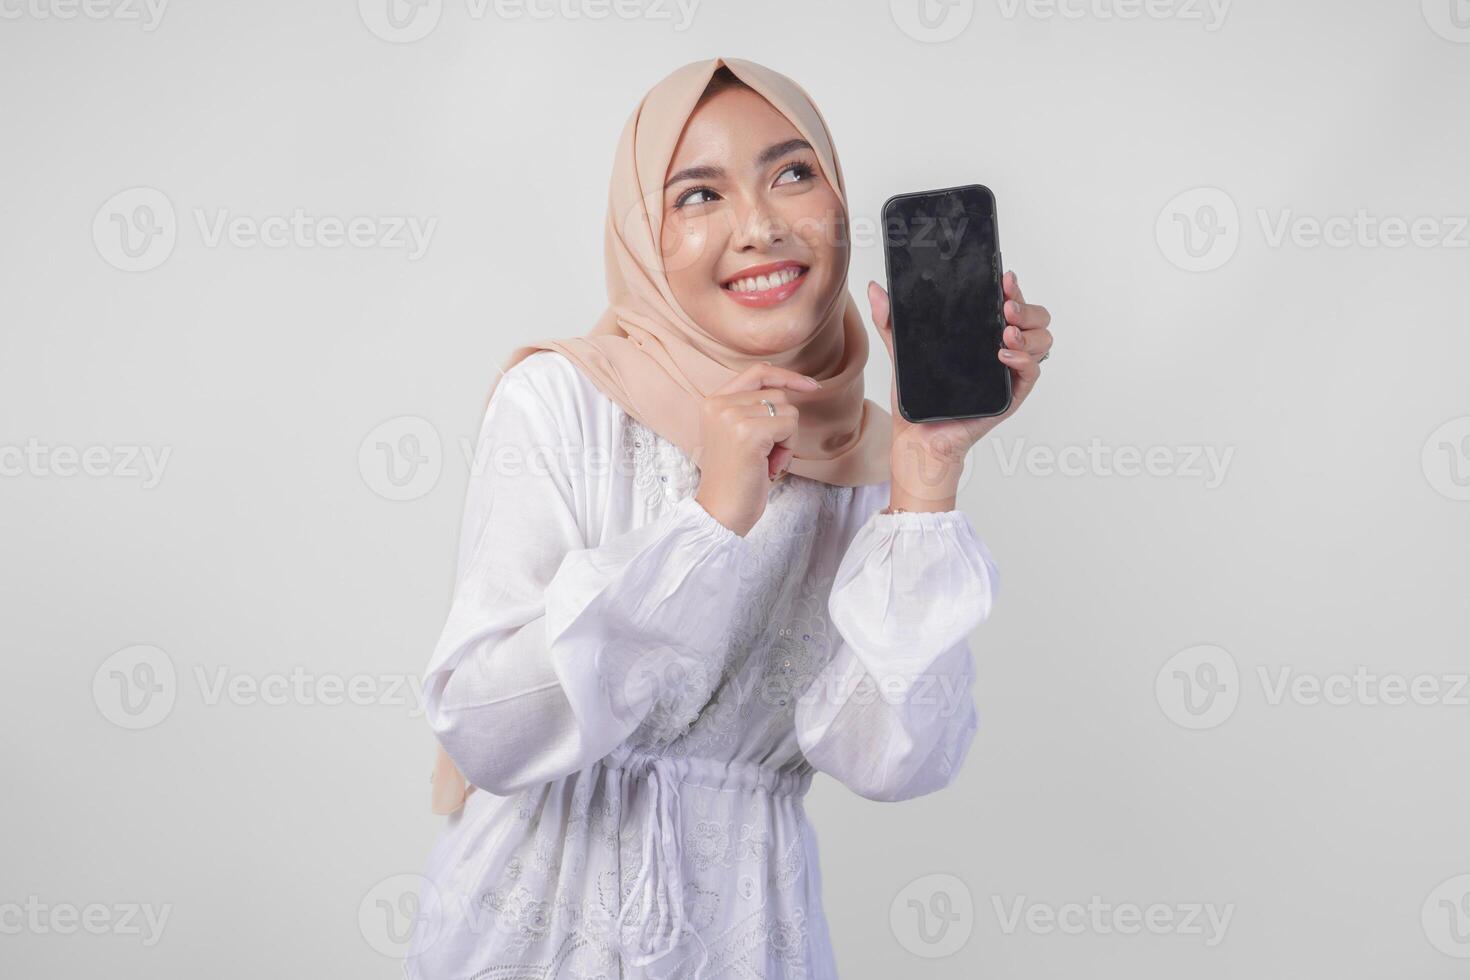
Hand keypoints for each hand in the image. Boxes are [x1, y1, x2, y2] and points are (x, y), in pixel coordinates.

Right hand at [693, 362, 822, 535]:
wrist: (720, 512)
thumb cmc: (734, 478)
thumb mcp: (736, 434)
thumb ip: (751, 408)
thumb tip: (790, 388)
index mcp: (712, 402)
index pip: (757, 372)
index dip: (786, 376)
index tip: (811, 386)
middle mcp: (719, 404)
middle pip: (777, 395)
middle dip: (782, 425)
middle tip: (766, 455)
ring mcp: (732, 416)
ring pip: (787, 411)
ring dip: (786, 440)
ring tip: (765, 461)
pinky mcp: (749, 432)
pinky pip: (789, 426)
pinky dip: (787, 449)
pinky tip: (769, 467)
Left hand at [867, 270, 1052, 510]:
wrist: (918, 437)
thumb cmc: (918, 397)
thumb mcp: (902, 352)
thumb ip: (891, 321)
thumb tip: (875, 290)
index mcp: (983, 334)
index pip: (1009, 302)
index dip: (1013, 288)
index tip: (1005, 277)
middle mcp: (1002, 349)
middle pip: (1036, 318)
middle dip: (1027, 306)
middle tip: (1006, 306)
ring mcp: (1009, 371)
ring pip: (1042, 341)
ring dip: (1029, 331)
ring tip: (1005, 331)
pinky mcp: (1011, 395)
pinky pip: (1032, 372)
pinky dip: (1024, 359)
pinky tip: (1004, 354)